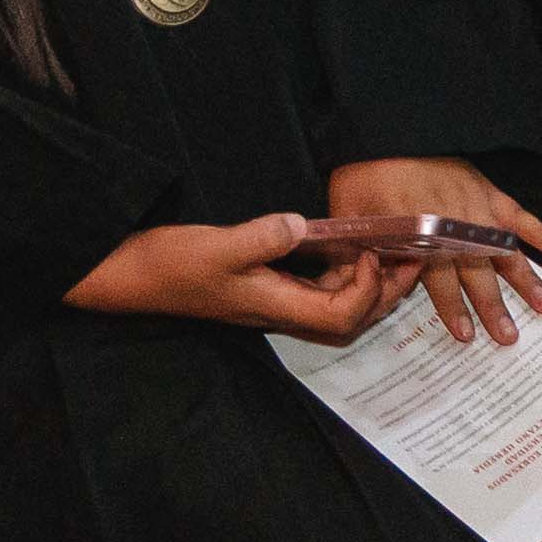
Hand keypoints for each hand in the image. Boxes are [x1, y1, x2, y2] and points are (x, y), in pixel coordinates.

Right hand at [68, 213, 408, 341]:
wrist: (130, 276)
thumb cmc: (171, 266)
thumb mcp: (216, 246)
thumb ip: (261, 237)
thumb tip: (299, 225)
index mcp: (274, 306)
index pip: (341, 315)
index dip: (367, 289)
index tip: (373, 251)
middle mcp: (279, 311)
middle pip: (349, 317)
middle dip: (384, 292)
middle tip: (410, 257)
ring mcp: (271, 302)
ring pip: (335, 305)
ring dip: (366, 284)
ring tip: (389, 252)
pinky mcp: (262, 288)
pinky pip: (315, 290)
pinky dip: (339, 275)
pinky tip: (345, 249)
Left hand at [324, 157, 541, 342]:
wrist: (386, 128)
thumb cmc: (364, 172)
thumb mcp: (350, 218)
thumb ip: (358, 255)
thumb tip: (357, 288)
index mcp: (420, 236)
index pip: (440, 281)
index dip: (452, 309)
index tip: (465, 335)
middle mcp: (453, 226)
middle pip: (477, 272)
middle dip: (493, 307)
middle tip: (508, 337)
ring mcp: (475, 208)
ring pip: (504, 251)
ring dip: (525, 280)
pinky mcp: (487, 190)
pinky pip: (518, 215)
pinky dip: (541, 232)